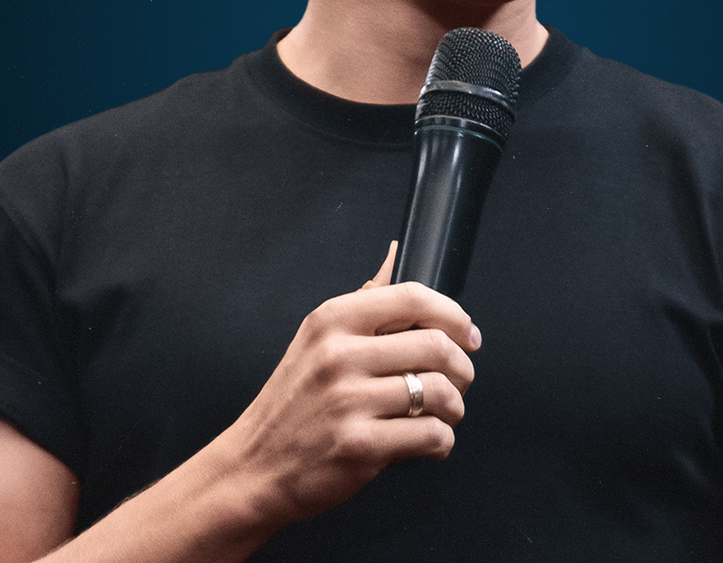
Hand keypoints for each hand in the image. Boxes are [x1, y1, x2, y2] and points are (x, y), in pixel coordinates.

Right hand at [213, 242, 481, 526]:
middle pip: (437, 346)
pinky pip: (432, 434)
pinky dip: (442, 441)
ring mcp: (349, 401)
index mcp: (331, 321)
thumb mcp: (315, 340)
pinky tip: (428, 443)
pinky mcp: (361, 445)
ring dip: (455, 408)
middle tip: (459, 382)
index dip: (454, 315)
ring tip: (442, 415)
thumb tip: (394, 255)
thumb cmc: (292, 406)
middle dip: (462, 369)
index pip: (413, 298)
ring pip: (441, 392)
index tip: (467, 334)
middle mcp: (339, 355)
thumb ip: (362, 303)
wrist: (255, 466)